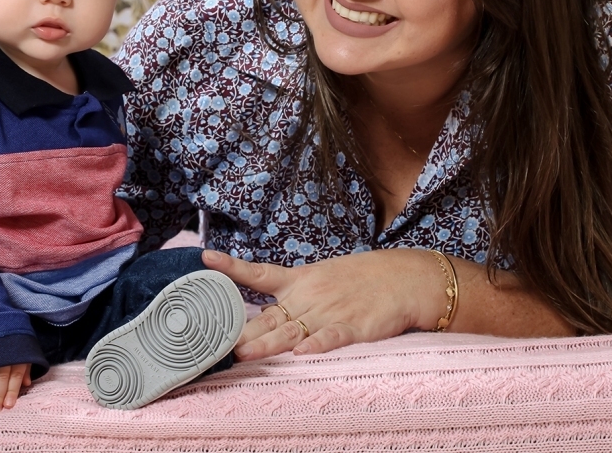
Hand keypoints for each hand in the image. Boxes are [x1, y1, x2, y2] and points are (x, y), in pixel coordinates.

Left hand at [202, 247, 445, 360]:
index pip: (259, 274)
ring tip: (244, 353)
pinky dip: (318, 344)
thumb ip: (294, 295)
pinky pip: (332, 338)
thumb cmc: (362, 280)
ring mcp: (331, 312)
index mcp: (301, 280)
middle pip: (270, 316)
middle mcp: (310, 297)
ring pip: (293, 331)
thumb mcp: (323, 278)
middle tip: (215, 341)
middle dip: (243, 331)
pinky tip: (302, 352)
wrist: (405, 279)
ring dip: (269, 343)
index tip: (206, 258)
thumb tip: (264, 312)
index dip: (232, 268)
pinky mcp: (354, 328)